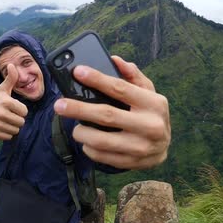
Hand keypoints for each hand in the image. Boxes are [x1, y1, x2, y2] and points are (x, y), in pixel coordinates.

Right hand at [0, 64, 27, 139]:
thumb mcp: (3, 90)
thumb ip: (11, 78)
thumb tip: (12, 64)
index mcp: (5, 102)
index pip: (24, 112)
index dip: (20, 110)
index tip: (13, 108)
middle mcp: (0, 113)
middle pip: (21, 122)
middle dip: (17, 120)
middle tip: (9, 116)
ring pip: (16, 130)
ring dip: (12, 127)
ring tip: (5, 121)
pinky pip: (9, 137)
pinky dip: (7, 134)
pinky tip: (1, 127)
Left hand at [53, 56, 170, 169]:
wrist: (163, 147)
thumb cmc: (150, 113)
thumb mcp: (148, 92)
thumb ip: (132, 75)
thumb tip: (114, 60)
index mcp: (153, 103)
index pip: (120, 88)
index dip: (97, 79)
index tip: (78, 72)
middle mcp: (150, 125)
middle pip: (106, 115)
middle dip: (79, 109)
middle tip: (59, 105)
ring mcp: (141, 147)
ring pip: (102, 140)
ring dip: (81, 132)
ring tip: (74, 127)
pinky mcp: (132, 163)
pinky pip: (103, 156)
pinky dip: (89, 148)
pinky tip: (86, 141)